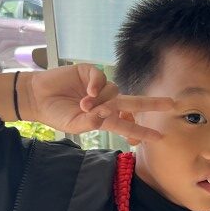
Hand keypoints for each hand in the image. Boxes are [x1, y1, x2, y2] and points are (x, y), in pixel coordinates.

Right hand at [20, 65, 172, 143]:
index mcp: (105, 117)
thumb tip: (104, 116)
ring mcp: (100, 86)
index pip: (128, 123)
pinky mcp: (90, 72)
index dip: (142, 131)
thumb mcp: (74, 126)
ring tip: (83, 105)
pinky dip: (97, 86)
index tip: (159, 137)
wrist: (38, 97)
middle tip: (172, 104)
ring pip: (114, 91)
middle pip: (134, 102)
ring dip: (102, 100)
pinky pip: (102, 78)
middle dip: (152, 103)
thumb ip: (91, 123)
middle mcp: (107, 101)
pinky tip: (88, 92)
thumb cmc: (57, 114)